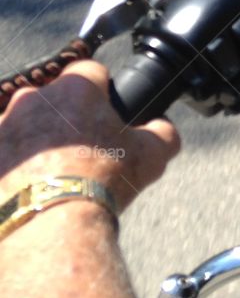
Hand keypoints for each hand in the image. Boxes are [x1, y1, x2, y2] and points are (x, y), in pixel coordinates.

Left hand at [0, 61, 179, 212]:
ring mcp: (3, 126)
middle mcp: (33, 99)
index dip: (102, 91)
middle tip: (79, 150)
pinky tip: (29, 187)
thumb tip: (165, 130)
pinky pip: (3, 153)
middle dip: (65, 117)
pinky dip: (13, 165)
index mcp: (75, 89)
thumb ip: (162, 134)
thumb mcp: (151, 156)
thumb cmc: (101, 182)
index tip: (104, 113)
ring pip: (23, 125)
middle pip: (53, 99)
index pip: (91, 72)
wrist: (50, 226)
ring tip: (50, 174)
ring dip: (35, 141)